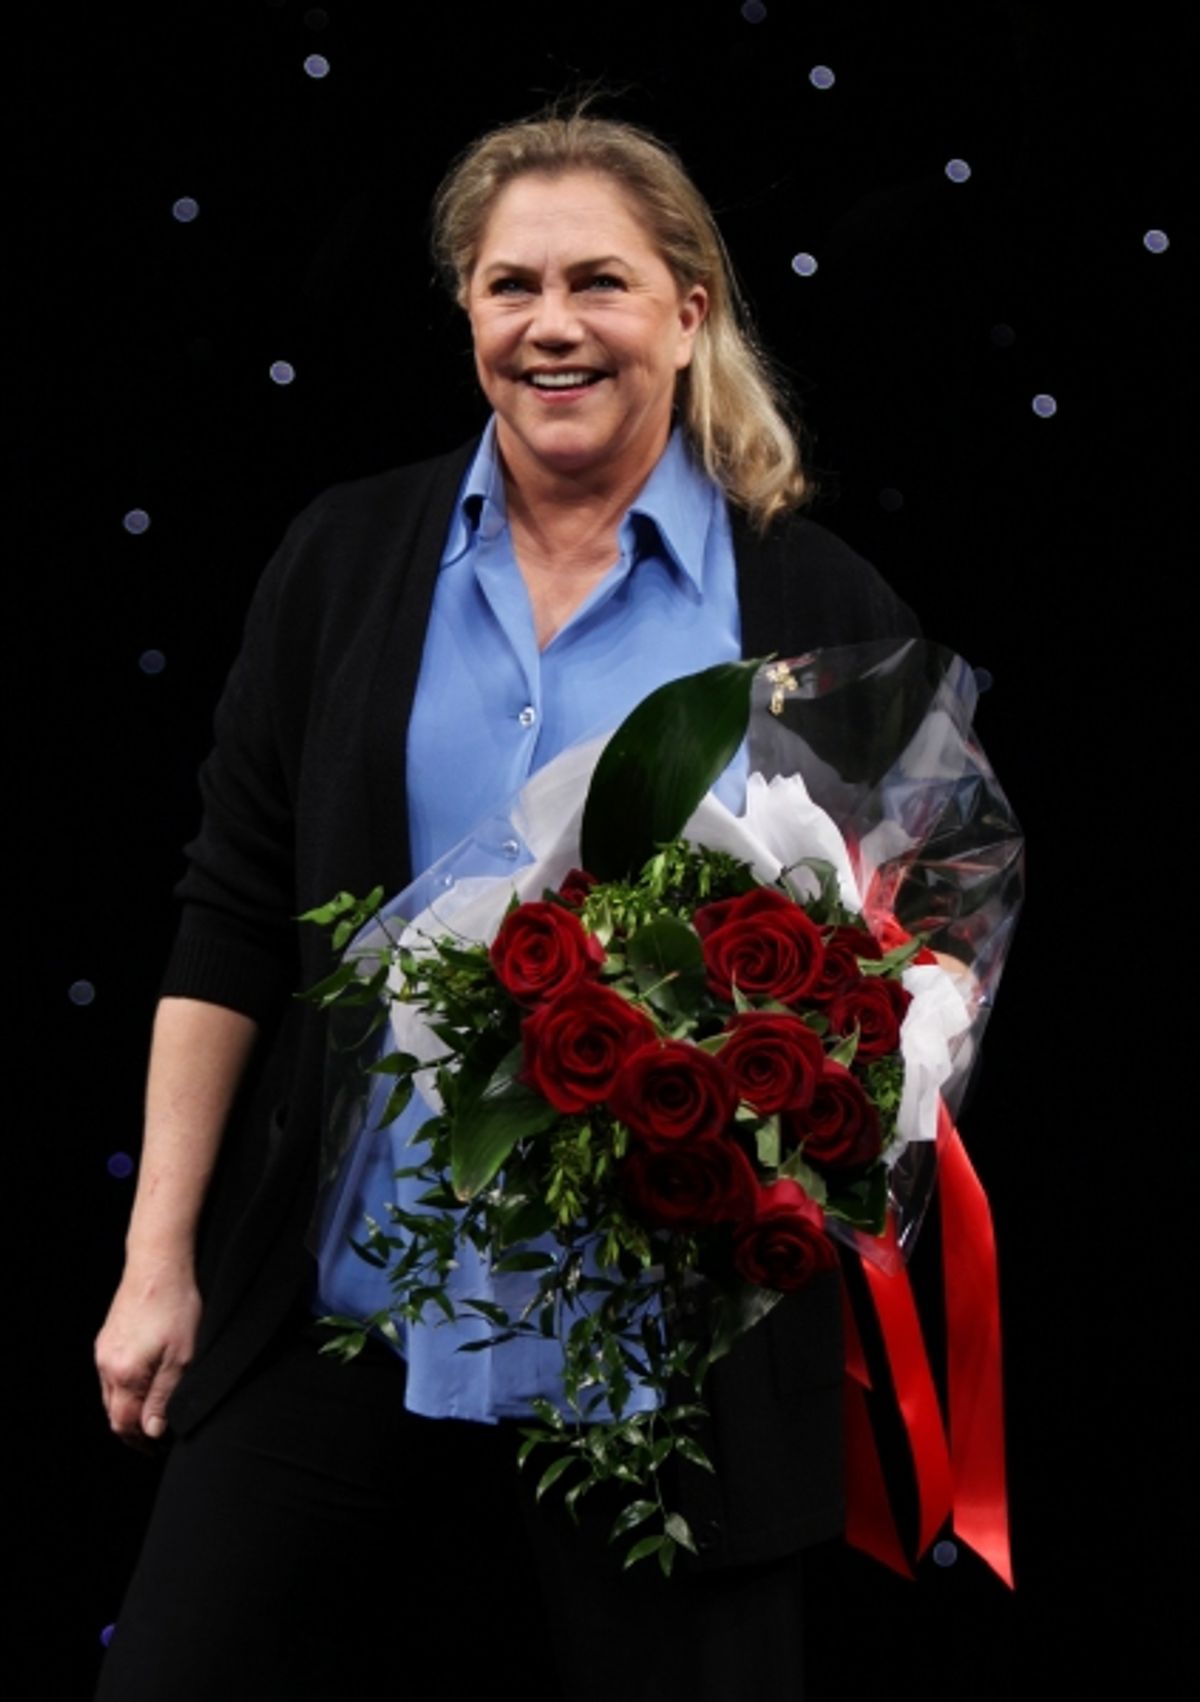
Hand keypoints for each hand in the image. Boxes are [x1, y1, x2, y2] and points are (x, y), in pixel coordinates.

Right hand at [95, 1258, 202, 1448]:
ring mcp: (104, 1350)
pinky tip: (143, 1383)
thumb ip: (164, 1397)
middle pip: (114, 1412)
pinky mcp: (108, 1337)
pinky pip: (110, 1373)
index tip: (159, 1448)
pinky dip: (124, 1387)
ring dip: (128, 1408)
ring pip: (110, 1393)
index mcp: (124, 1374)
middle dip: (133, 1428)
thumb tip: (152, 1431)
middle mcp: (107, 1365)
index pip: (124, 1424)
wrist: (159, 1264)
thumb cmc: (175, 1306)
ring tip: (152, 1414)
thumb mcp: (181, 1357)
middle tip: (156, 1437)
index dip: (141, 1441)